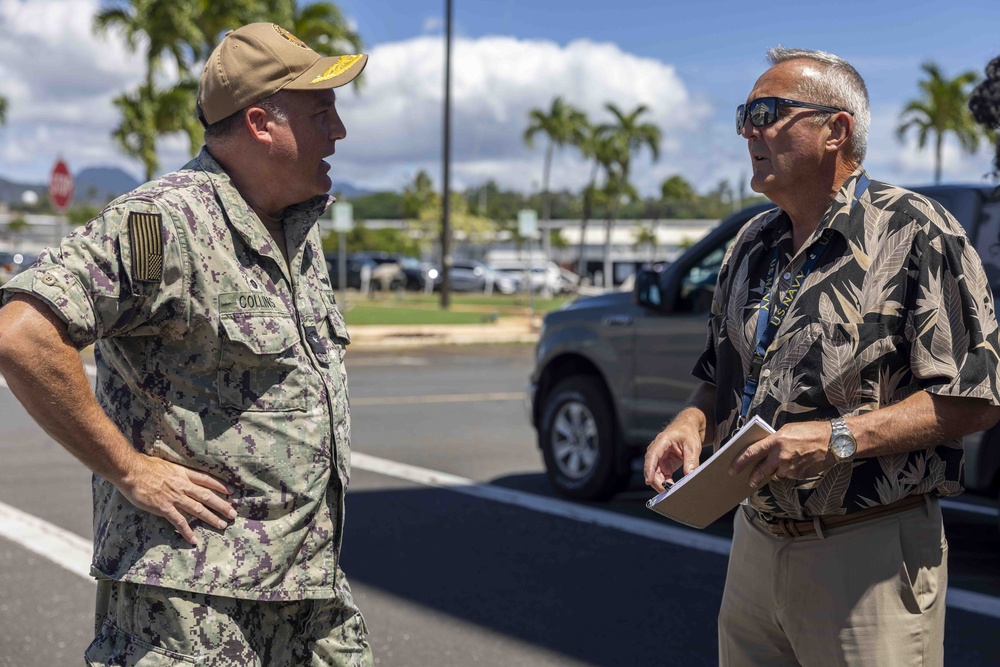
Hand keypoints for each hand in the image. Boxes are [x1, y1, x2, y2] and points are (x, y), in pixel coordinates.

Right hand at [118, 455, 236, 544]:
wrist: (131, 471)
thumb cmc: (145, 465)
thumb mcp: (166, 464)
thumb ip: (175, 471)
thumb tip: (177, 473)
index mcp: (183, 474)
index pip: (207, 480)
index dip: (220, 486)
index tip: (231, 491)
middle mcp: (183, 486)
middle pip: (207, 496)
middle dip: (222, 505)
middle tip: (233, 513)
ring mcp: (175, 497)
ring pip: (198, 509)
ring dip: (211, 518)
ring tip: (222, 525)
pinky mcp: (164, 508)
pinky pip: (179, 522)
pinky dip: (187, 531)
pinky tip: (194, 540)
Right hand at [643, 420, 702, 492]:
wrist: (689, 427)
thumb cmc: (688, 432)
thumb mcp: (693, 445)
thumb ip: (691, 460)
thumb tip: (689, 475)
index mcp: (662, 441)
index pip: (652, 456)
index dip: (649, 469)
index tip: (648, 480)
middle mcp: (657, 449)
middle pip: (651, 467)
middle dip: (656, 481)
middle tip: (666, 491)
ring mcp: (660, 457)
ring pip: (655, 473)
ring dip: (661, 483)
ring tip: (671, 491)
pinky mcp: (664, 463)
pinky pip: (662, 475)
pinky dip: (666, 482)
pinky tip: (672, 487)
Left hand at [729, 420, 834, 487]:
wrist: (834, 442)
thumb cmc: (811, 431)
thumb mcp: (788, 430)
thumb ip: (774, 440)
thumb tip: (764, 448)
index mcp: (775, 441)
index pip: (751, 453)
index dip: (739, 462)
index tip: (732, 469)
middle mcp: (780, 456)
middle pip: (760, 471)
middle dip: (753, 477)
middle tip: (749, 481)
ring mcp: (790, 468)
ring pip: (776, 474)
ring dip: (776, 471)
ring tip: (784, 463)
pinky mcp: (799, 475)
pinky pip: (788, 476)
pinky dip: (789, 472)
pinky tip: (797, 463)